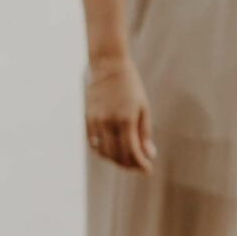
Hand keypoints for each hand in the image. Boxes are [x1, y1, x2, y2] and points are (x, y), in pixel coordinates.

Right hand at [85, 58, 156, 172]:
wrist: (108, 66)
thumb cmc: (131, 86)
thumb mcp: (143, 107)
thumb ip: (145, 132)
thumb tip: (149, 154)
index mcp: (126, 120)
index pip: (132, 152)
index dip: (141, 164)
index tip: (148, 169)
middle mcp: (108, 123)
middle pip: (117, 156)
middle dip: (129, 165)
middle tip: (139, 166)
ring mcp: (96, 121)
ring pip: (104, 152)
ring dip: (116, 160)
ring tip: (127, 159)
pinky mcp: (87, 119)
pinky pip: (93, 144)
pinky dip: (103, 152)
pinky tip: (113, 151)